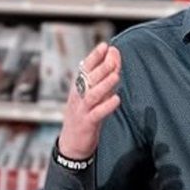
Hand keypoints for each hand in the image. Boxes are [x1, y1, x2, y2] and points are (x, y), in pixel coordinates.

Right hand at [59, 43, 121, 158]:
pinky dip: (106, 106)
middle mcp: (78, 96)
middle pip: (89, 79)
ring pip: (92, 95)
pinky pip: (96, 114)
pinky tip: (116, 99)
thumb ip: (104, 78)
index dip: (95, 56)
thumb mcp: (93, 94)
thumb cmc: (85, 114)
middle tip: (113, 57)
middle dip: (102, 67)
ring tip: (116, 76)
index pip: (85, 68)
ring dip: (104, 85)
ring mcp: (82, 110)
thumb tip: (114, 57)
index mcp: (79, 87)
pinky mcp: (87, 123)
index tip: (105, 45)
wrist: (72, 143)